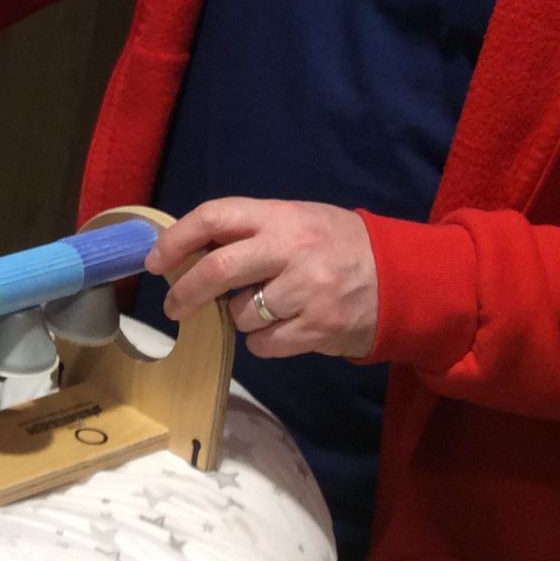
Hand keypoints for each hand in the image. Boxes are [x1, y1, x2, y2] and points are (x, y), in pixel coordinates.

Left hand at [144, 198, 378, 359]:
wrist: (405, 278)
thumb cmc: (338, 246)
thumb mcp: (298, 221)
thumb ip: (250, 232)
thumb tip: (187, 251)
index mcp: (281, 216)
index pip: (215, 216)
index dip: (176, 239)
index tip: (153, 261)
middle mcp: (293, 249)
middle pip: (217, 270)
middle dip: (185, 293)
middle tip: (173, 307)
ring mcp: (307, 290)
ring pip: (240, 314)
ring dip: (239, 317)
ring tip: (265, 308)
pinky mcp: (319, 328)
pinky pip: (263, 344)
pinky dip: (262, 342)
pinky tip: (283, 328)